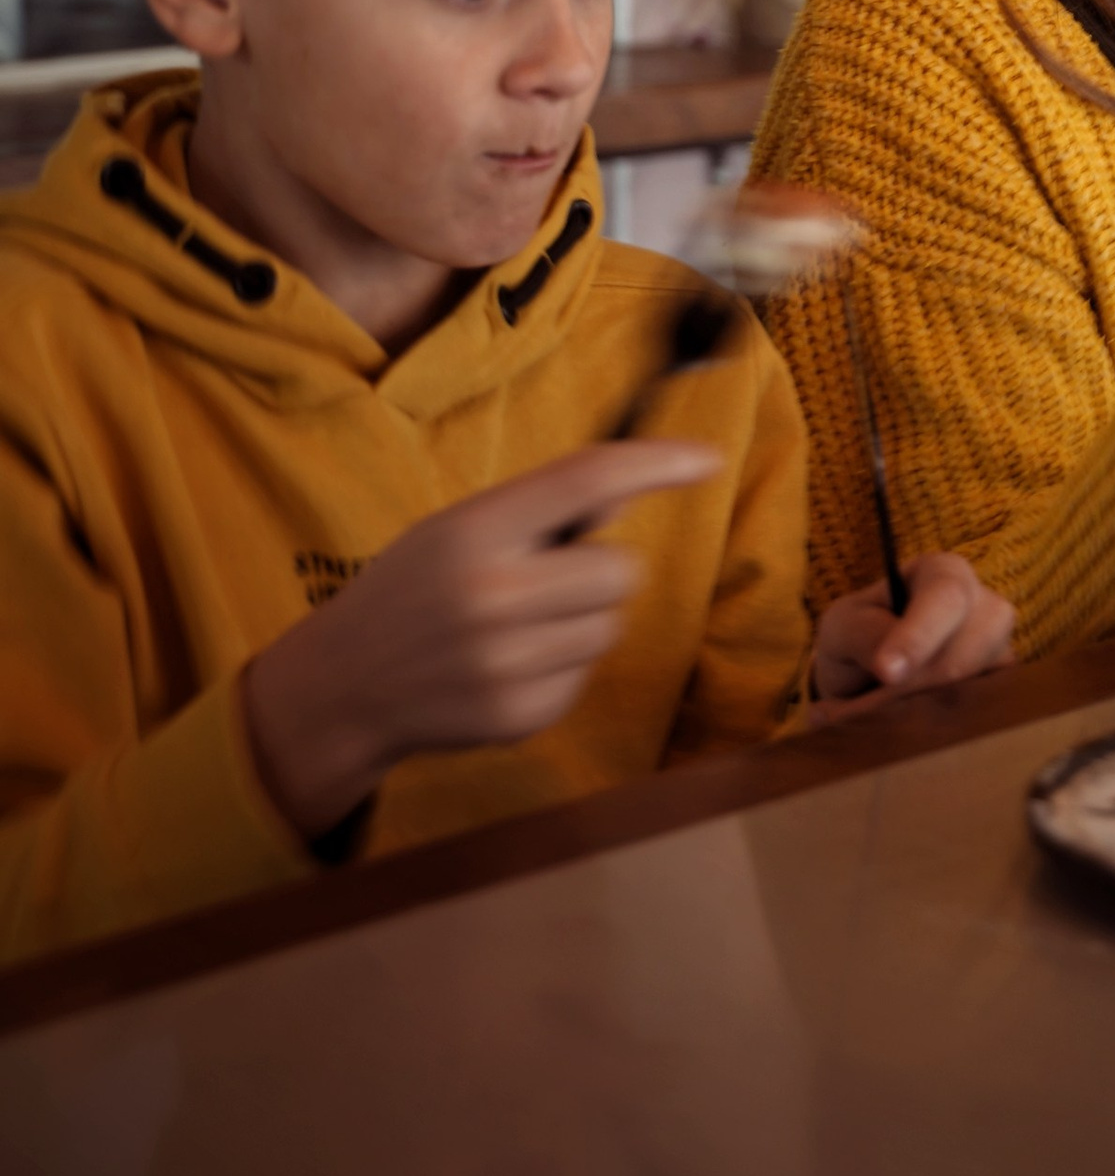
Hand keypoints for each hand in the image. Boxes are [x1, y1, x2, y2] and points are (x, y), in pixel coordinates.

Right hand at [242, 443, 719, 845]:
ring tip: (514, 627)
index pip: (585, 478)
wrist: (346, 684)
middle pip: (620, 569)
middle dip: (596, 570)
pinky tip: (505, 667)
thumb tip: (629, 488)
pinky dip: (560, 667)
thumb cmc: (417, 588)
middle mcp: (493, 596)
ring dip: (581, 619)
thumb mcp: (459, 527)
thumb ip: (540, 508)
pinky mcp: (520, 717)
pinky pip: (588, 673)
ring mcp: (507, 664)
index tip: (707, 458)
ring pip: (612, 623)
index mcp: (475, 531)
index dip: (655, 463)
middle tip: (540, 580)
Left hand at [809, 553, 1015, 710]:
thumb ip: (864, 635)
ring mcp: (1002, 652)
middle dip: (912, 687)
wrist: (868, 675)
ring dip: (921, 712)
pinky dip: (939, 730)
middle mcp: (986, 607)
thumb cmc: (858, 636)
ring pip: (974, 693)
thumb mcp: (843, 626)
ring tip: (882, 710)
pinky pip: (978, 718)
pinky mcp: (1002, 694)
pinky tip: (912, 724)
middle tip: (866, 703)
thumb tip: (893, 668)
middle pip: (964, 654)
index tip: (886, 673)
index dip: (919, 637)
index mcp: (944, 575)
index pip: (946, 599)